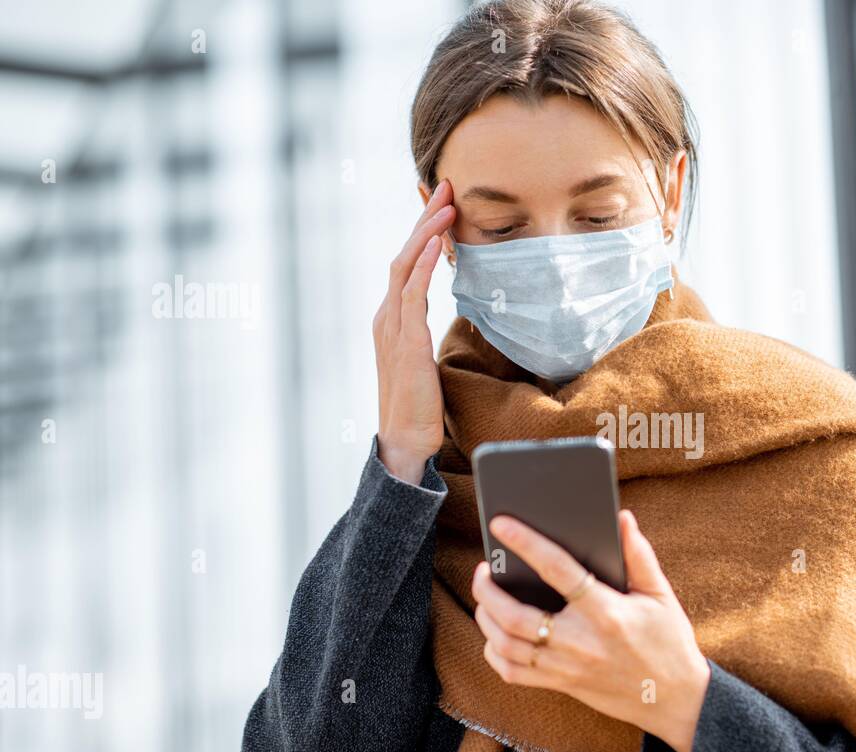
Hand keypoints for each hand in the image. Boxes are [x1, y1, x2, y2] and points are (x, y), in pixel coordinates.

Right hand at [374, 179, 456, 483]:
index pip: (407, 262)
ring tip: (446, 204)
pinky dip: (425, 265)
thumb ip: (427, 329)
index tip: (444, 202)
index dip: (425, 230)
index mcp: (393, 317)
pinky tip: (439, 244)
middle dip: (425, 219)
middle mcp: (387, 315)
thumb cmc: (420, 402)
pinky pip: (413, 294)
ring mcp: (393, 327)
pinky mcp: (405, 343)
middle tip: (446, 186)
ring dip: (427, 232)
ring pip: (406, 266)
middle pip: (404, 254)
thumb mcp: (424, 356)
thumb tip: (446, 310)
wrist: (406, 440)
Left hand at [471, 509, 711, 751]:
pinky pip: (512, 673)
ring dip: (486, 618)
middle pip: (515, 615)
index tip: (501, 524)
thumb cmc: (668, 642)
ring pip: (506, 645)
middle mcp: (580, 641)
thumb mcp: (661, 595)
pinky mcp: (561, 685)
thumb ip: (639, 555)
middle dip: (488, 589)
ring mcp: (567, 667)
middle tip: (485, 569)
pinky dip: (494, 652)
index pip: (557, 569)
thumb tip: (622, 518)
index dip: (526, 543)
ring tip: (486, 596)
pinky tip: (495, 634)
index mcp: (606, 611)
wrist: (676, 700)